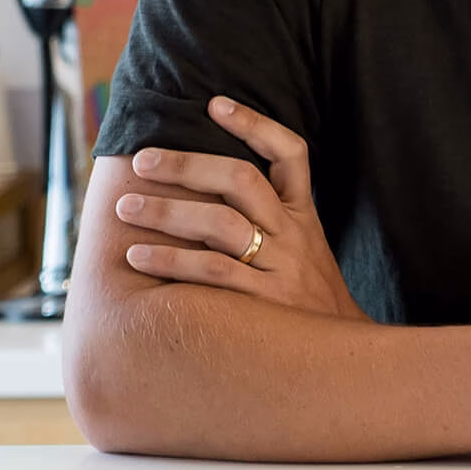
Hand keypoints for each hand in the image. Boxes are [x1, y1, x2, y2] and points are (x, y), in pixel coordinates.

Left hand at [114, 98, 365, 322]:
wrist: (344, 366)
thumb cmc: (308, 308)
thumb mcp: (306, 255)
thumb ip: (271, 225)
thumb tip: (209, 196)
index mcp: (304, 217)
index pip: (291, 154)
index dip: (255, 124)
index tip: (214, 104)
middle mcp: (294, 235)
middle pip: (241, 179)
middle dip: (186, 165)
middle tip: (142, 161)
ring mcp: (280, 268)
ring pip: (220, 222)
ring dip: (167, 211)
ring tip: (126, 207)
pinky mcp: (264, 304)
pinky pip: (211, 272)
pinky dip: (171, 261)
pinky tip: (138, 256)